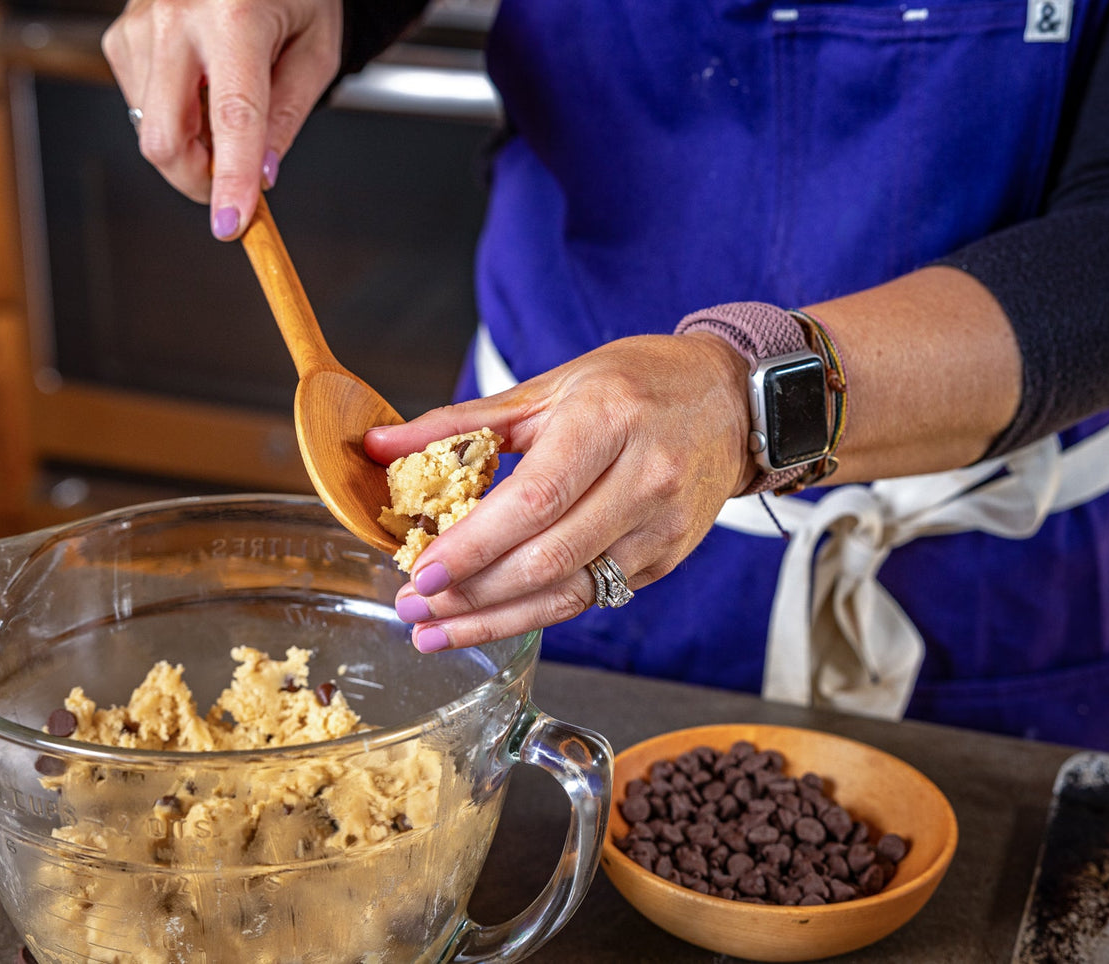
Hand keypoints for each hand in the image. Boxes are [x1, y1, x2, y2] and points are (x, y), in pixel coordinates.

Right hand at [101, 0, 342, 238]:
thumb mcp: (314, 48)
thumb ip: (287, 114)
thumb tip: (263, 173)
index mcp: (235, 13)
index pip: (233, 117)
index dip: (232, 180)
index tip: (233, 223)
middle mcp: (177, 14)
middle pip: (164, 135)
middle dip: (197, 180)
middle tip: (233, 186)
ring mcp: (140, 22)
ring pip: (149, 127)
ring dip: (190, 145)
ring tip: (225, 112)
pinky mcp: (121, 33)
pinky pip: (139, 104)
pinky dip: (172, 117)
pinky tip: (198, 90)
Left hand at [364, 333, 754, 652]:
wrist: (730, 401)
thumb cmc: (634, 384)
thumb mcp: (547, 388)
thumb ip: (460, 423)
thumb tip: (378, 445)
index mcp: (608, 421)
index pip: (534, 500)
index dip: (474, 545)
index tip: (421, 573)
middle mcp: (645, 477)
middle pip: (548, 558)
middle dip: (472, 594)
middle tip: (413, 609)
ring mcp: (661, 526)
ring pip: (570, 593)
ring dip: (496, 621)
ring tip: (436, 633)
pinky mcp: (666, 558)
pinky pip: (593, 596)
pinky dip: (536, 612)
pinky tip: (490, 619)